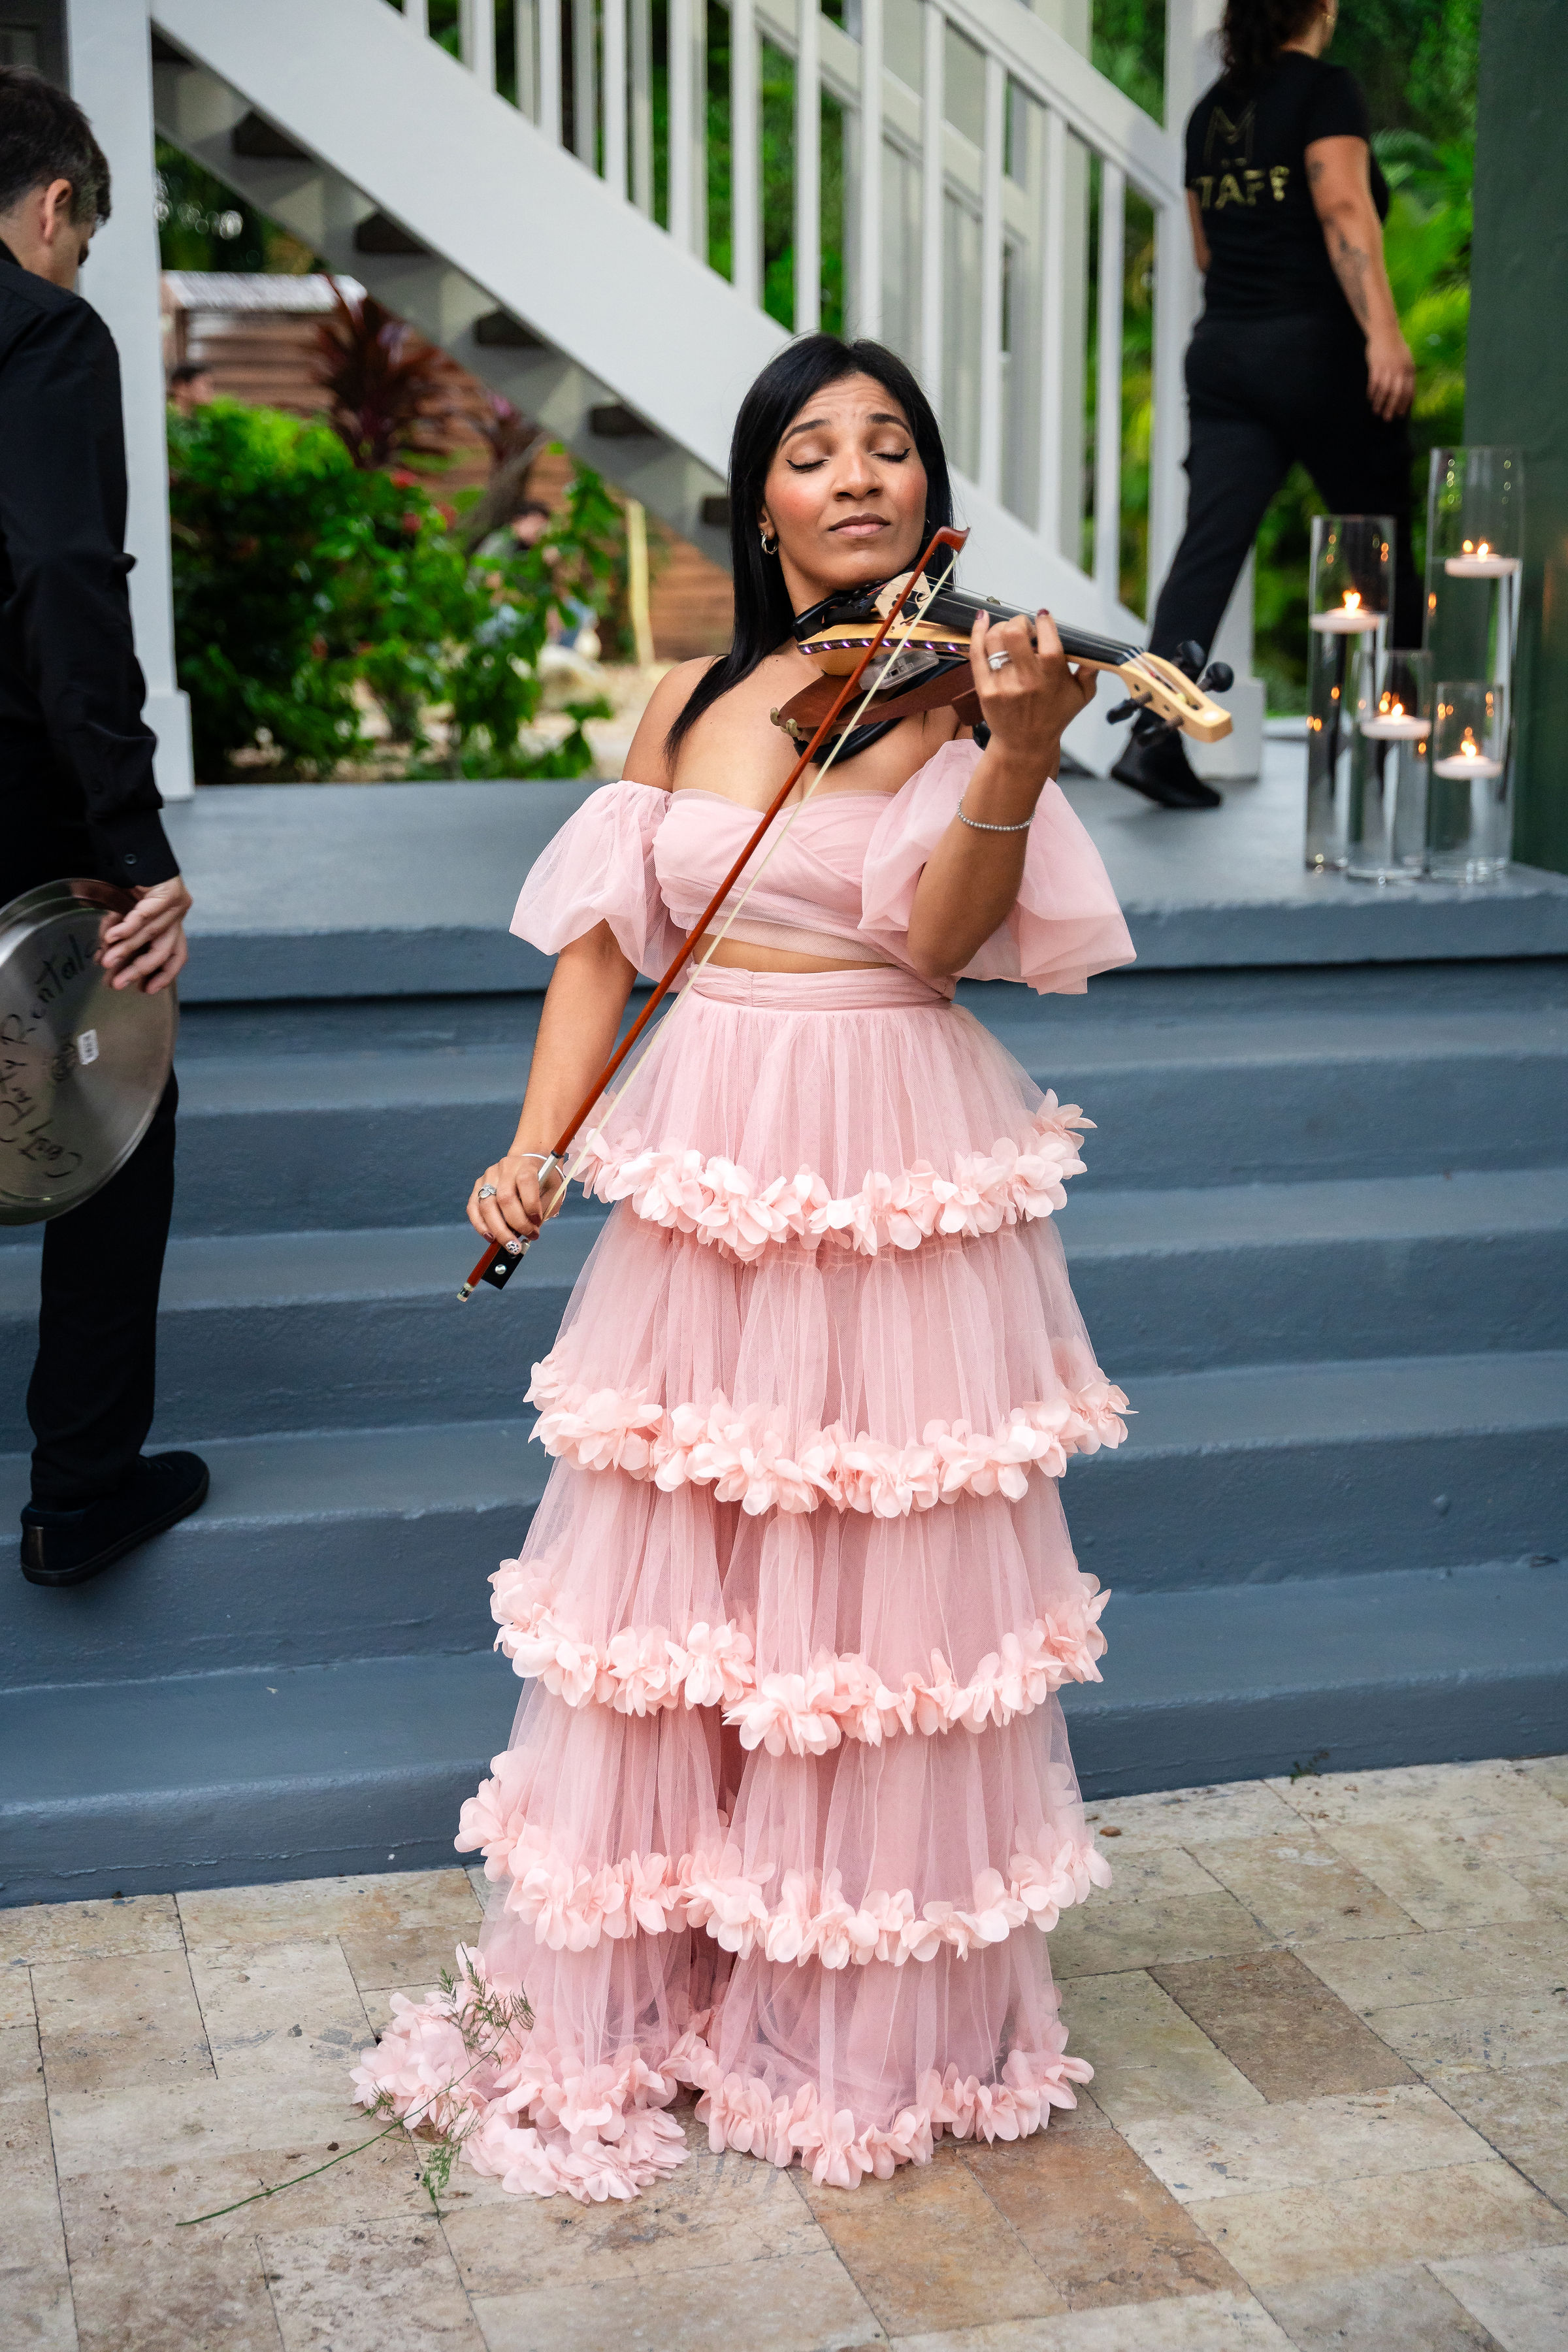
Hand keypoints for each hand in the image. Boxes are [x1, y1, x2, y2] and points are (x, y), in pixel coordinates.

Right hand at [99, 875, 191, 993]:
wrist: (134, 845)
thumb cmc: (130, 877)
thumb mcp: (124, 910)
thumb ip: (120, 932)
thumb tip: (106, 955)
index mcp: (173, 922)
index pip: (176, 955)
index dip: (164, 974)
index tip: (148, 990)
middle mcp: (178, 915)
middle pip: (162, 950)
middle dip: (138, 969)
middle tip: (117, 982)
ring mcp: (176, 905)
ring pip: (150, 934)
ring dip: (126, 949)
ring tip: (107, 960)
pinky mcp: (168, 893)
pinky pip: (145, 915)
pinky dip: (126, 927)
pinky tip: (112, 937)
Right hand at [467, 1150, 561, 1249]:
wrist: (528, 1160)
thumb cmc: (543, 1178)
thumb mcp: (552, 1189)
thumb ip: (543, 1209)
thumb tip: (530, 1232)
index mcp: (526, 1166)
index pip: (526, 1182)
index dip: (531, 1206)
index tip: (537, 1223)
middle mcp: (505, 1168)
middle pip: (504, 1198)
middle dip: (515, 1225)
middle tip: (524, 1241)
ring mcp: (489, 1176)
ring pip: (486, 1205)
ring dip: (497, 1230)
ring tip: (509, 1245)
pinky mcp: (478, 1185)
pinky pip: (473, 1207)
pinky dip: (480, 1225)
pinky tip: (491, 1238)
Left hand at [969, 610, 1095, 774]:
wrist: (1025, 744)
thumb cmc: (1054, 716)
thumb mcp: (1081, 696)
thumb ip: (1090, 671)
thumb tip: (1095, 652)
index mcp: (1052, 676)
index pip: (1046, 636)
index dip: (1043, 620)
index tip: (1042, 618)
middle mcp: (1027, 679)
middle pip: (1014, 632)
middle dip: (1019, 622)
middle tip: (1024, 629)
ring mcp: (1003, 684)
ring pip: (994, 639)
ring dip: (1000, 627)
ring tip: (1008, 634)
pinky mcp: (985, 689)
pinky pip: (977, 653)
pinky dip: (978, 631)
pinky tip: (982, 620)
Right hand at [1365, 328, 1414, 420]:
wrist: (1386, 331)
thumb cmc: (1396, 345)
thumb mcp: (1407, 358)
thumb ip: (1407, 372)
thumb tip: (1407, 389)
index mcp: (1409, 368)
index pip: (1408, 390)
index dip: (1404, 404)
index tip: (1401, 414)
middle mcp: (1399, 369)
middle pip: (1396, 393)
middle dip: (1392, 407)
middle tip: (1388, 418)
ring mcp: (1387, 368)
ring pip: (1384, 390)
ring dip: (1380, 402)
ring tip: (1376, 411)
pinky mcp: (1376, 365)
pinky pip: (1374, 383)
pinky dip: (1372, 392)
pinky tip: (1370, 399)